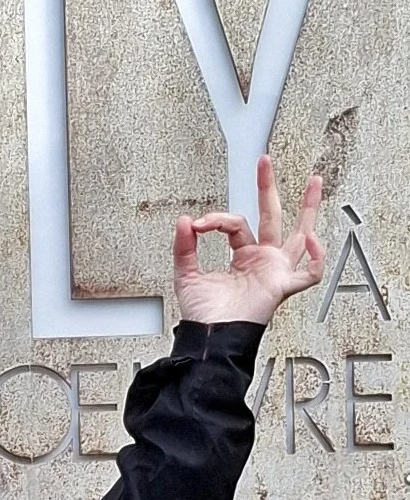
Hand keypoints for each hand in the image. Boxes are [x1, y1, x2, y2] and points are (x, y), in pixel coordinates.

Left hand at [172, 157, 322, 328]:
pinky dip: (316, 258)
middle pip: (272, 217)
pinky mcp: (282, 286)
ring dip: (308, 208)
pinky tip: (310, 239)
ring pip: (299, 235)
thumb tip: (184, 220)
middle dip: (269, 189)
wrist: (209, 337)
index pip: (237, 224)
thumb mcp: (187, 275)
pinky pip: (310, 273)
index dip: (218, 219)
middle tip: (265, 162)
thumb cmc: (203, 315)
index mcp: (243, 257)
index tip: (199, 224)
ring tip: (314, 181)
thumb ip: (184, 248)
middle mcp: (262, 261)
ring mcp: (275, 271)